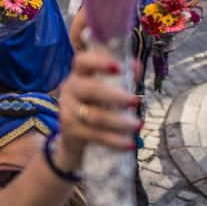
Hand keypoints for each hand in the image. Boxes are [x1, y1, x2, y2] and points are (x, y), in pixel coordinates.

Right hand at [56, 50, 140, 169]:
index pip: (82, 62)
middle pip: (89, 89)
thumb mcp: (107, 88)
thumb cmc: (95, 105)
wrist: (73, 136)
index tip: (118, 68)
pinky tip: (130, 144)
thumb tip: (136, 65)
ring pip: (94, 116)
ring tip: (139, 125)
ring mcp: (68, 111)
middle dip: (114, 95)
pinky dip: (115, 141)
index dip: (99, 62)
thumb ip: (124, 76)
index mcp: (78, 74)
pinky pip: (95, 135)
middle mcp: (69, 89)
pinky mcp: (71, 131)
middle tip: (135, 102)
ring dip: (119, 121)